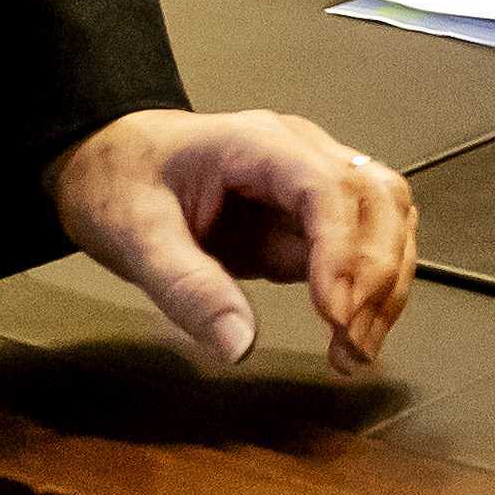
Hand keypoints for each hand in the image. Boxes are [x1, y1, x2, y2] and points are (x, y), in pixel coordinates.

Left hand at [48, 105, 416, 372]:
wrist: (106, 161)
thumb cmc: (118, 184)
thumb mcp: (134, 237)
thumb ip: (187, 288)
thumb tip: (241, 347)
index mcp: (258, 143)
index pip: (328, 188)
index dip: (342, 252)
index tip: (333, 318)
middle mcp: (300, 153)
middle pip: (378, 197)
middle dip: (377, 274)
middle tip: (351, 346)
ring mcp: (311, 183)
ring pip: (387, 218)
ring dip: (386, 284)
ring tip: (356, 350)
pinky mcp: (309, 217)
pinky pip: (363, 244)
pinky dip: (371, 289)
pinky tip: (352, 333)